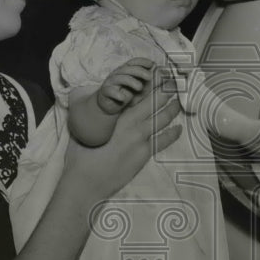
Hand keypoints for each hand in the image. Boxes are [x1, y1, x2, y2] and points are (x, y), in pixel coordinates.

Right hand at [65, 70, 181, 200]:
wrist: (86, 183)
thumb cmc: (80, 157)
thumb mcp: (85, 130)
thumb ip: (97, 119)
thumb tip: (100, 112)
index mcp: (115, 114)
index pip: (137, 94)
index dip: (150, 84)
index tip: (158, 76)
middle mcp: (130, 123)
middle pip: (154, 102)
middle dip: (166, 91)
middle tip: (174, 84)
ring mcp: (140, 139)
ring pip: (162, 118)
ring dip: (172, 108)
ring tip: (178, 101)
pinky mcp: (143, 154)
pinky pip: (163, 140)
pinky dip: (172, 133)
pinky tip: (178, 128)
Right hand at [96, 57, 154, 114]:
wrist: (111, 105)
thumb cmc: (128, 93)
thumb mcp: (143, 87)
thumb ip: (153, 81)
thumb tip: (167, 74)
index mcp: (127, 70)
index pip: (134, 62)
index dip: (142, 61)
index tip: (152, 64)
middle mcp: (119, 73)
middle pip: (128, 68)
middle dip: (139, 71)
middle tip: (149, 77)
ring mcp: (111, 82)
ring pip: (120, 78)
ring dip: (131, 81)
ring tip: (139, 87)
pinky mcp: (105, 92)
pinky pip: (110, 91)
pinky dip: (116, 94)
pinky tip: (122, 98)